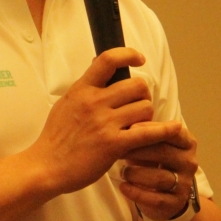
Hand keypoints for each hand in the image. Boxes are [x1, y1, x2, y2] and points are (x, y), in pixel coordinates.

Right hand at [25, 48, 183, 195]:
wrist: (46, 166)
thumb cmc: (55, 138)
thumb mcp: (65, 103)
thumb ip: (84, 87)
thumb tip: (98, 65)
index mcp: (82, 89)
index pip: (108, 59)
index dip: (128, 54)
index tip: (139, 59)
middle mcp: (94, 102)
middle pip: (136, 85)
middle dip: (142, 95)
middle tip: (138, 107)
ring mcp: (104, 123)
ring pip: (144, 108)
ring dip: (146, 117)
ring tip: (137, 127)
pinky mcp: (114, 144)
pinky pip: (148, 132)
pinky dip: (164, 130)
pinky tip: (174, 128)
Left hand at [117, 123, 198, 220]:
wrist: (166, 196)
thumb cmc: (155, 162)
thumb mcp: (154, 145)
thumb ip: (145, 134)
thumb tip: (125, 124)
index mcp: (187, 143)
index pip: (171, 132)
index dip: (149, 129)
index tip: (129, 128)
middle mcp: (190, 162)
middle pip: (163, 153)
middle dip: (138, 151)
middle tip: (117, 150)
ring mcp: (185, 184)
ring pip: (159, 177)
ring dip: (136, 173)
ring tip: (122, 171)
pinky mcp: (176, 202)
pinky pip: (155, 198)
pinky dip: (136, 193)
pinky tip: (123, 187)